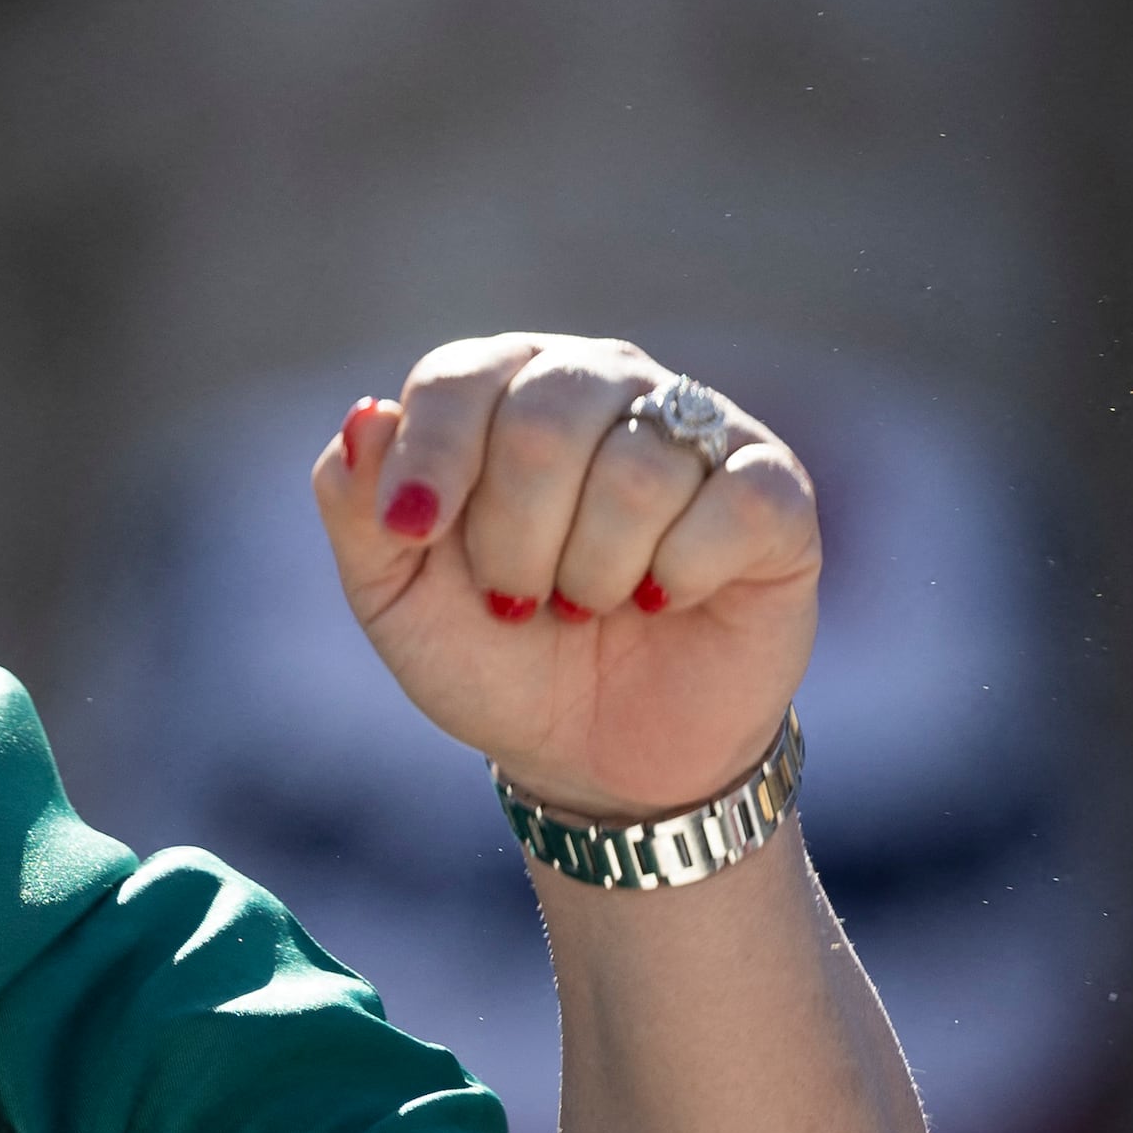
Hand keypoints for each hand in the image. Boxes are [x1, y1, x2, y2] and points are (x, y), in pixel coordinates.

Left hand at [307, 334, 817, 823]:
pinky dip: (680, 575)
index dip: (431, 459)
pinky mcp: (773, 488)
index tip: (413, 536)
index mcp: (503, 389)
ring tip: (588, 603)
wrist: (599, 755)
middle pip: (545, 419)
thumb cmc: (494, 656)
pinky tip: (664, 598)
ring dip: (594, 570)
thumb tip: (365, 415)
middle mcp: (602, 383)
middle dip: (513, 537)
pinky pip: (733, 503)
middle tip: (515, 600)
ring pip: (637, 468)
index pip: (459, 376)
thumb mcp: (396, 598)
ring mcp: (695, 429)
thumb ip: (359, 507)